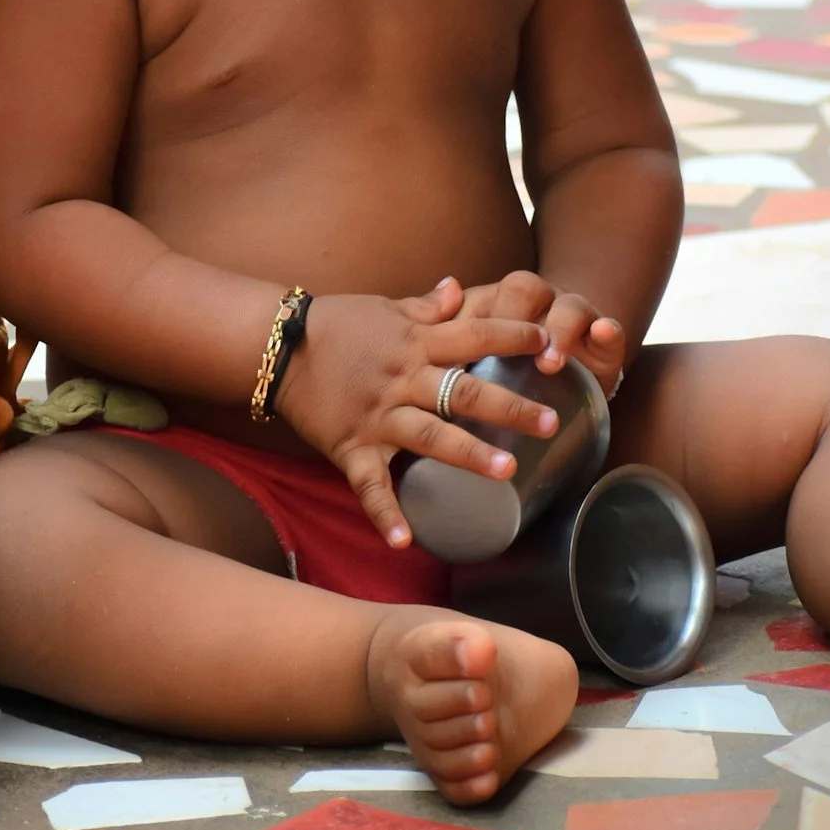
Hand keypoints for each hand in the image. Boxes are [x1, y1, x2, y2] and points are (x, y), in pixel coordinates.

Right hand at [276, 280, 559, 548]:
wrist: (277, 346)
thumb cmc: (337, 324)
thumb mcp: (385, 307)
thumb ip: (427, 306)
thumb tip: (459, 288)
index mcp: (414, 343)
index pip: (472, 335)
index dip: (511, 336)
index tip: (547, 340)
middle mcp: (402, 379)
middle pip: (463, 392)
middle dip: (509, 407)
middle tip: (551, 422)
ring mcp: (377, 415)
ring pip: (429, 435)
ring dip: (467, 454)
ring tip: (507, 472)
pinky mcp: (352, 446)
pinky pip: (370, 483)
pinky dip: (385, 513)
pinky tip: (405, 541)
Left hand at [456, 271, 625, 393]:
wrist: (570, 359)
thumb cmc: (510, 366)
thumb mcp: (479, 361)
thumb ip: (449, 348)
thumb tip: (412, 348)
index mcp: (498, 303)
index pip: (477, 298)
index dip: (463, 318)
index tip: (447, 354)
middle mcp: (536, 302)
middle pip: (522, 290)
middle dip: (510, 319)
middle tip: (500, 355)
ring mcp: (572, 315)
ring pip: (566, 306)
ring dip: (558, 330)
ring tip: (550, 363)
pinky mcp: (604, 337)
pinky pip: (610, 328)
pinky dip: (607, 330)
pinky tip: (603, 333)